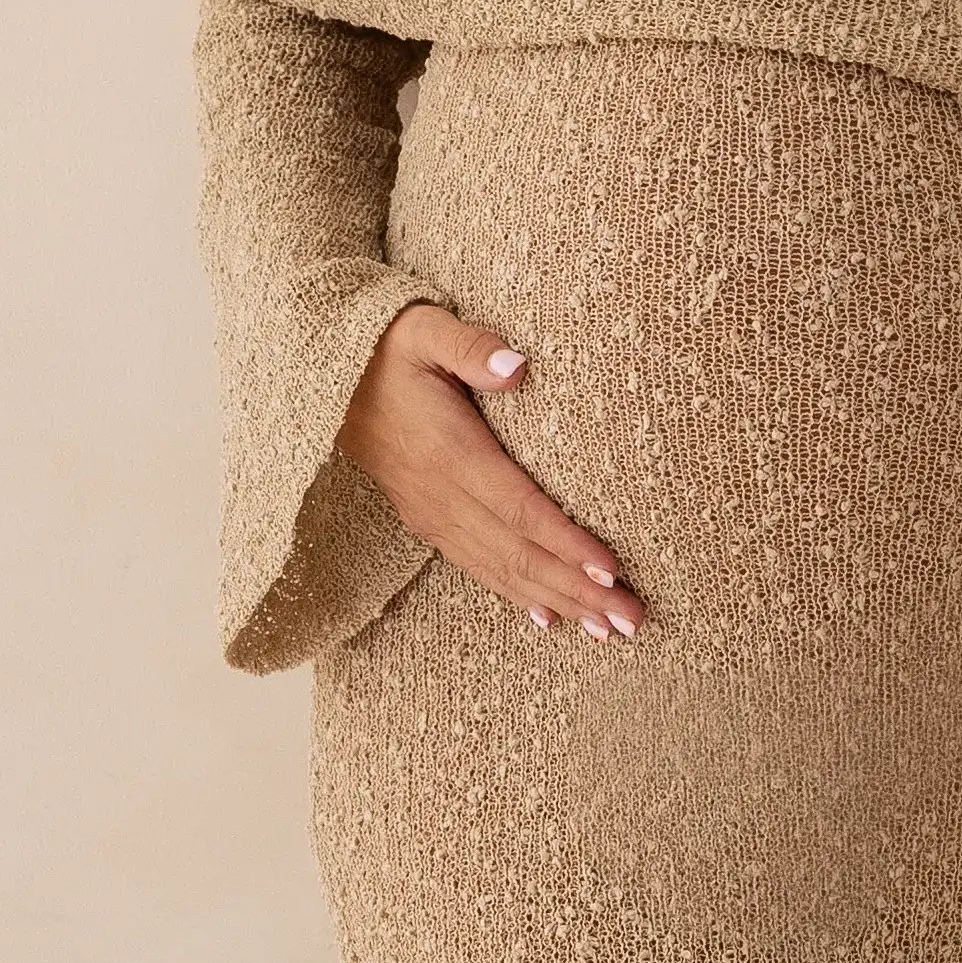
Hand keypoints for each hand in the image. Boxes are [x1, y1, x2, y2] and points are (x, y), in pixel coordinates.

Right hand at [339, 307, 640, 636]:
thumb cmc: (388, 348)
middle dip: (578, 590)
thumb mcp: (425, 330)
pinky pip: (477, 566)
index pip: (519, 508)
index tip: (611, 571)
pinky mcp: (427, 520)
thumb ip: (470, 346)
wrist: (329, 377)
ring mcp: (432, 513)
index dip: (565, 543)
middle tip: (632, 620)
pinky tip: (550, 617)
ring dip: (557, 601)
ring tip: (607, 631)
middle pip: (519, 553)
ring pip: (501, 569)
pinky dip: (516, 594)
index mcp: (449, 452)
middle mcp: (440, 494)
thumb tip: (517, 367)